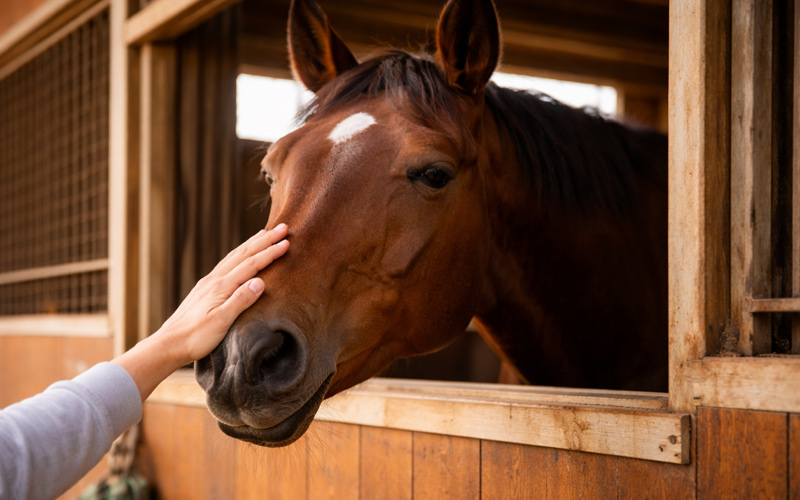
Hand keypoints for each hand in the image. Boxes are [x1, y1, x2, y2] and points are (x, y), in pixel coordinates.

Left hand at [157, 223, 289, 364]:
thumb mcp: (221, 322)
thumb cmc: (196, 337)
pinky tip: (240, 255)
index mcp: (221, 286)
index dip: (270, 253)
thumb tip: (260, 281)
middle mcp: (215, 279)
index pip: (251, 264)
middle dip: (264, 240)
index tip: (286, 243)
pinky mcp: (205, 289)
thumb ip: (240, 300)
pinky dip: (238, 254)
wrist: (169, 344)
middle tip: (282, 228)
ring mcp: (209, 283)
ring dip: (251, 243)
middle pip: (243, 254)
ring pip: (234, 256)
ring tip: (264, 233)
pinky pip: (226, 264)